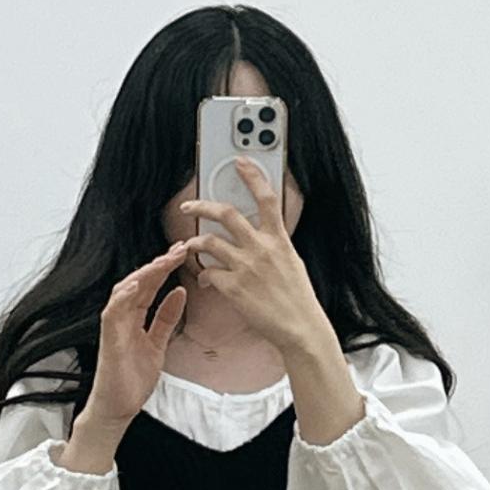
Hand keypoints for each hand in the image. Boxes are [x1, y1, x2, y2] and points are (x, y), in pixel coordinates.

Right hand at [85, 239, 190, 427]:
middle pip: (139, 283)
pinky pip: (112, 314)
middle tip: (179, 249)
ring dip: (143, 275)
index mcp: (134, 318)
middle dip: (158, 264)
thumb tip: (180, 293)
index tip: (183, 252)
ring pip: (124, 292)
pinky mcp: (109, 341)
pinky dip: (122, 298)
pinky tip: (136, 285)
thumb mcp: (158, 344)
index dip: (165, 268)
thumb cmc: (133, 379)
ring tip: (162, 261)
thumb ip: (166, 319)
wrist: (118, 408)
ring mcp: (114, 328)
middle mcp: (122, 318)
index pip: (150, 286)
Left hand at [180, 158, 333, 360]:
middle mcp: (261, 248)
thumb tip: (263, 236)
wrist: (300, 328)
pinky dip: (204, 275)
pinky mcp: (233, 287)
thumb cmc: (298, 299)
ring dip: (194, 242)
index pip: (266, 198)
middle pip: (226, 214)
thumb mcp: (292, 262)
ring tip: (189, 245)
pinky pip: (208, 272)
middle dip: (202, 205)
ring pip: (209, 241)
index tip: (241, 162)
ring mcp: (245, 267)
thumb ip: (275, 245)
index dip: (253, 176)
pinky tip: (207, 280)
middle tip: (189, 205)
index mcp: (279, 239)